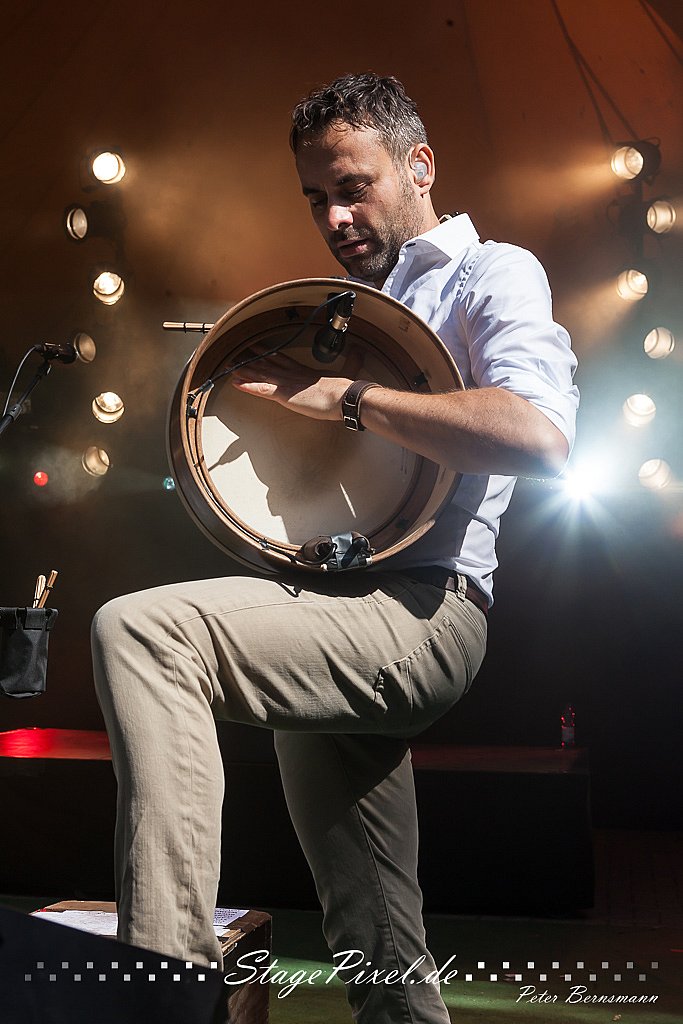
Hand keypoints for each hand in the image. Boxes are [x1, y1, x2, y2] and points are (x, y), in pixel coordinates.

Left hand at [231, 349, 358, 421]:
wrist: (345, 396)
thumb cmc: (345, 389)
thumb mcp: (349, 372)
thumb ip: (352, 361)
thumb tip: (361, 351)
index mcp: (305, 371)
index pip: (283, 360)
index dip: (269, 354)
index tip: (259, 348)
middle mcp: (293, 374)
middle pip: (268, 364)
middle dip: (251, 360)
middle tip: (237, 354)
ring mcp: (287, 383)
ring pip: (261, 375)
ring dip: (245, 372)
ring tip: (230, 368)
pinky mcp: (285, 394)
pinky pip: (262, 390)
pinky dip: (249, 387)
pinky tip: (237, 384)